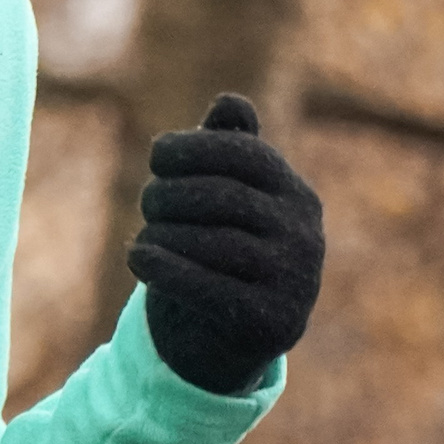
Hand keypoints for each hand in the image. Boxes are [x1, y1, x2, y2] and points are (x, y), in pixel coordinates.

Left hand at [125, 92, 324, 394]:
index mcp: (297, 195)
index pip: (246, 154)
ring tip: (145, 234)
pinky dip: (165, 268)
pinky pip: (209, 288)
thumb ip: (228, 151)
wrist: (228, 340)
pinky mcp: (271, 324)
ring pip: (216, 243)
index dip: (195, 147)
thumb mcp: (226, 200)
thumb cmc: (221, 254)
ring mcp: (295, 282)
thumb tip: (229, 102)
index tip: (156, 155)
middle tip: (147, 200)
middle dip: (172, 192)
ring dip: (165, 232)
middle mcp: (306, 236)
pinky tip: (136, 256)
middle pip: (226, 197)